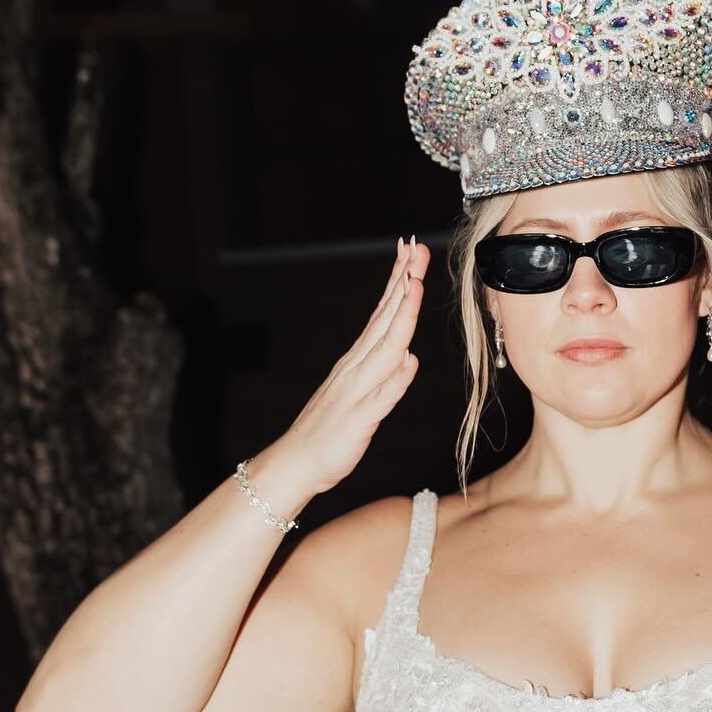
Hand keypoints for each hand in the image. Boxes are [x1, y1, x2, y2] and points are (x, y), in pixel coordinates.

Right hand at [277, 235, 429, 494]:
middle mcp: (356, 368)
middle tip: (416, 249)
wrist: (296, 462)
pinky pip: (380, 398)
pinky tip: (409, 362)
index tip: (412, 253)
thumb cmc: (330, 430)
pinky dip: (395, 379)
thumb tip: (408, 353)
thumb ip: (382, 374)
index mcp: (359, 361)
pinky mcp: (358, 420)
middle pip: (385, 320)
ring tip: (414, 287)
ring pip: (384, 349)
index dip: (399, 283)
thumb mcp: (362, 396)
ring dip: (400, 318)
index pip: (383, 314)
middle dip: (403, 283)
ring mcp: (356, 392)